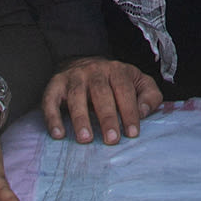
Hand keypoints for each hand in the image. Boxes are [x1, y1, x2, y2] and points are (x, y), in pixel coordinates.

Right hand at [42, 56, 163, 144]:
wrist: (82, 61)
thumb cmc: (114, 81)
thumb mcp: (138, 82)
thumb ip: (149, 95)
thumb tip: (144, 112)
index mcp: (117, 70)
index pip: (124, 90)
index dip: (129, 112)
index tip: (132, 133)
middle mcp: (94, 70)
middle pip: (101, 93)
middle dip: (107, 117)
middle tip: (111, 140)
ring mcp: (74, 76)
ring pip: (76, 96)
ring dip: (81, 118)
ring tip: (85, 139)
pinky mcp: (55, 84)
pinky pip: (50, 100)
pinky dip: (52, 117)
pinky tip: (58, 134)